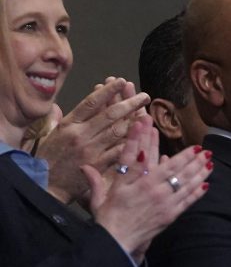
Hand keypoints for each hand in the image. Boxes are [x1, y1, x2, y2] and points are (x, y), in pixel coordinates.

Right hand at [39, 78, 150, 204]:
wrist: (46, 185)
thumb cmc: (48, 159)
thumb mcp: (50, 135)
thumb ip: (57, 120)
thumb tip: (58, 107)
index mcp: (69, 124)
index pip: (91, 103)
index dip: (108, 91)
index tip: (121, 81)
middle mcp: (80, 134)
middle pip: (109, 114)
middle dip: (129, 102)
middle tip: (144, 95)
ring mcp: (90, 149)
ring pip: (117, 130)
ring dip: (135, 121)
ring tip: (147, 112)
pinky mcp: (97, 164)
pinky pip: (118, 151)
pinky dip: (131, 143)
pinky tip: (144, 136)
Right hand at [89, 115, 210, 261]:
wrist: (117, 241)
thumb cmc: (107, 219)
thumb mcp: (98, 199)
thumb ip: (95, 181)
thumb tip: (84, 166)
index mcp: (132, 182)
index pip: (138, 154)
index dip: (142, 138)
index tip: (148, 122)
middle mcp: (151, 188)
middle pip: (173, 167)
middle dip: (188, 155)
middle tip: (200, 146)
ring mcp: (164, 201)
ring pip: (185, 181)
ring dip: (198, 169)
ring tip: (208, 160)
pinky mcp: (171, 214)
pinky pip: (188, 199)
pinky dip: (198, 190)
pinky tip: (206, 182)